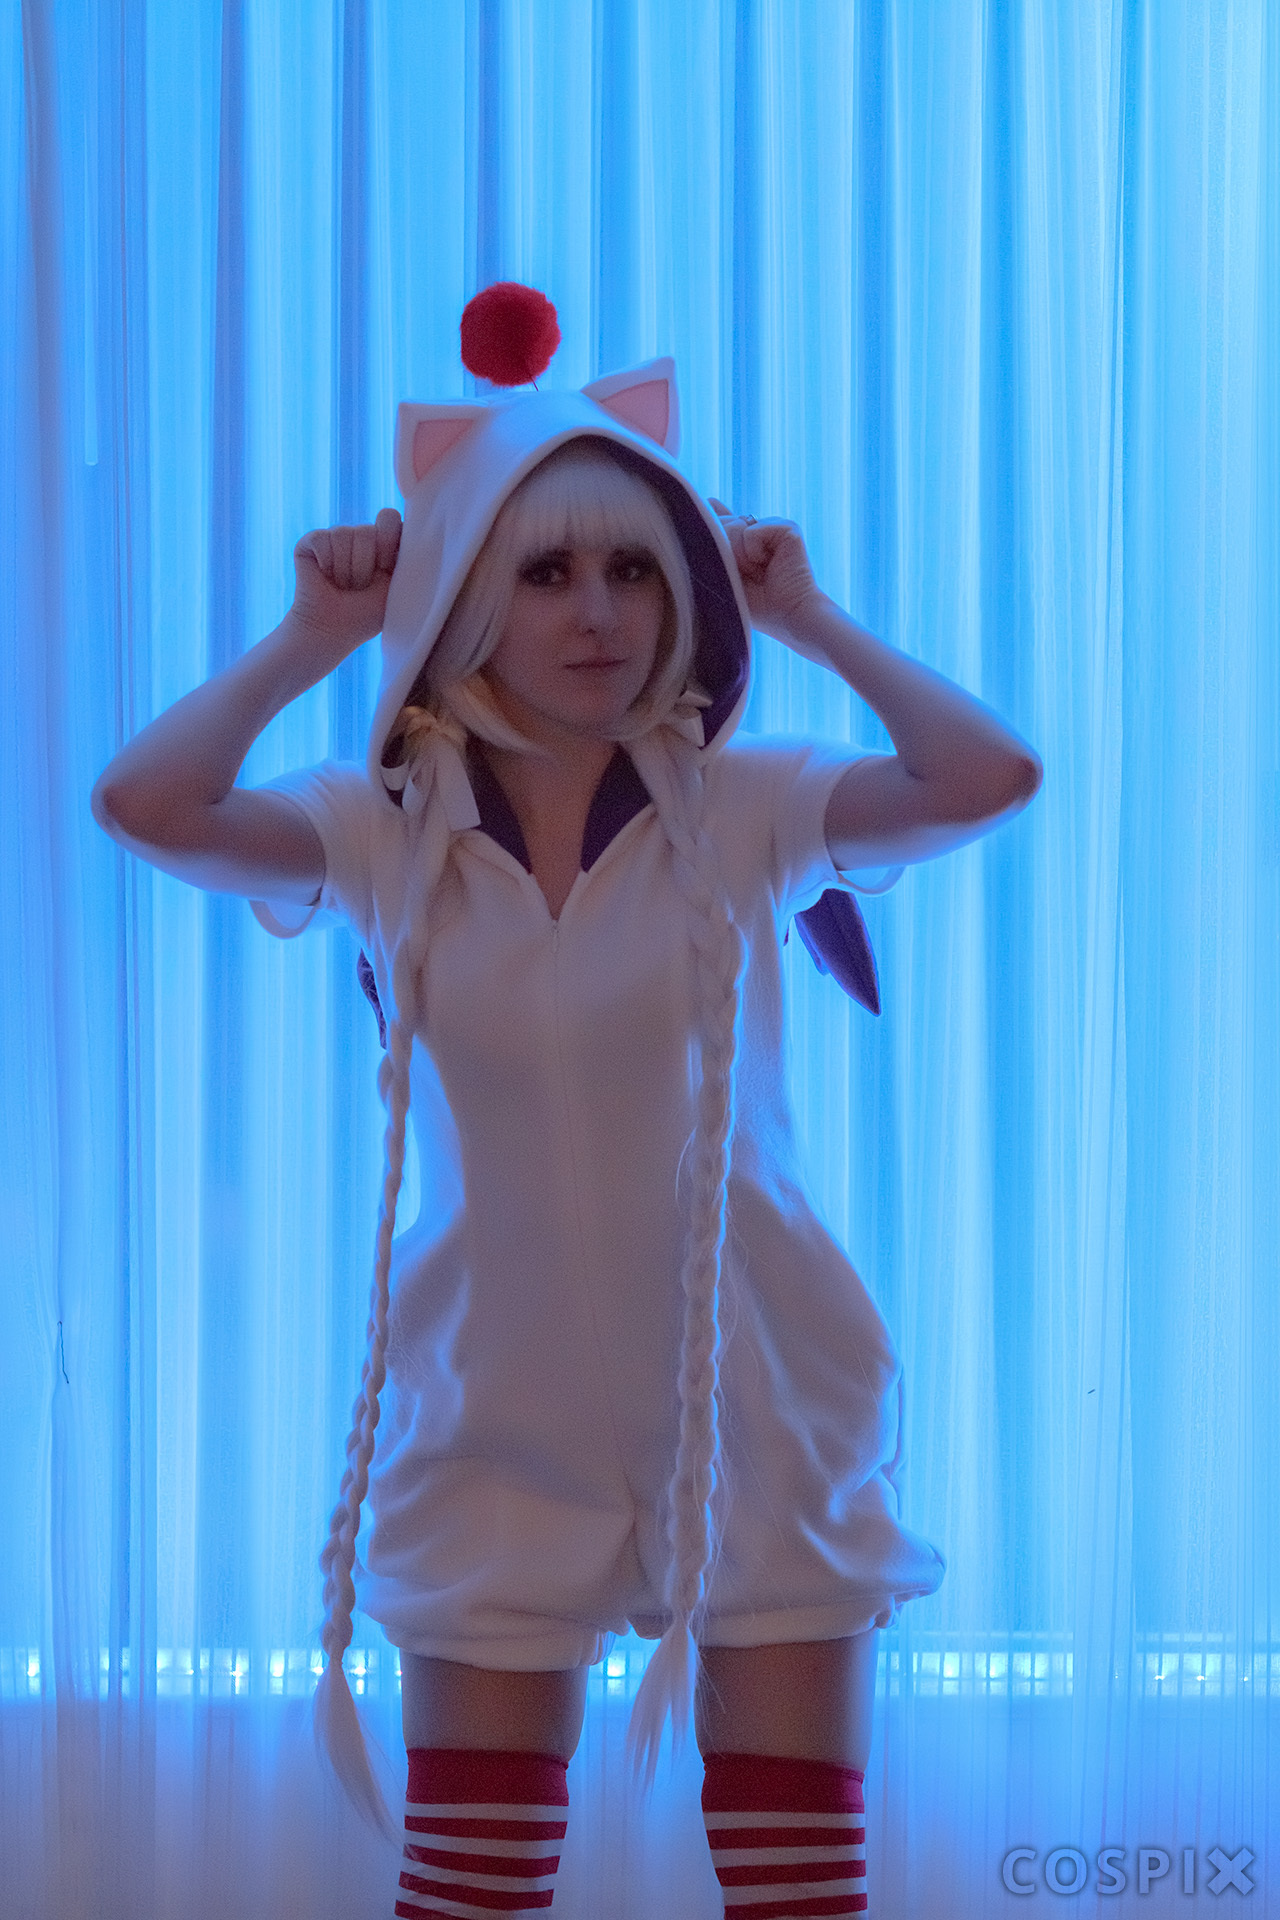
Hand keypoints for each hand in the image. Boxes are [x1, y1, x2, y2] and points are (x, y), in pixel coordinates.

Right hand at [290, 507, 401, 663]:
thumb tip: (423, 535)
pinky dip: (326, 564)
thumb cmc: (367, 614)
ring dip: (345, 570)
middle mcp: (361, 535)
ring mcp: (336, 536)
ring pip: (344, 535)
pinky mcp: (312, 541)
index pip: (390, 518)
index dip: (387, 543)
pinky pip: (322, 539)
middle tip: (360, 587)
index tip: (385, 569)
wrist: (331, 631)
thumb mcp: (397, 587)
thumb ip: (410, 558)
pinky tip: (325, 577)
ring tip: (343, 586)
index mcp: (385, 542)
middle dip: (365, 566)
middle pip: (367, 530)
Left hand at [709, 499, 825, 654]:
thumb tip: (710, 500)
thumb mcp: (727, 571)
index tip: (719, 537)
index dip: (713, 524)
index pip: (721, 520)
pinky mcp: (786, 528)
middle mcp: (759, 530)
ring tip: (759, 573)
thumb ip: (718, 538)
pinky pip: (752, 530)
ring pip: (735, 526)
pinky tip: (769, 565)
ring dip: (741, 557)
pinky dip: (754, 552)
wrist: (788, 615)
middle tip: (748, 575)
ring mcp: (773, 527)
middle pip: (722, 524)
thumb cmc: (756, 604)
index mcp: (744, 541)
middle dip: (727, 553)